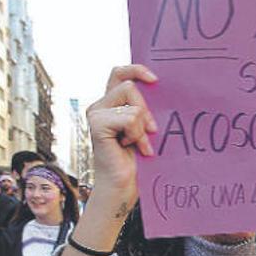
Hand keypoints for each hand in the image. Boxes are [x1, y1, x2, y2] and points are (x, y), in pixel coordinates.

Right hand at [85, 65, 158, 204]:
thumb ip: (144, 107)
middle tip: (150, 130)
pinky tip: (130, 147)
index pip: (120, 73)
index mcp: (111, 103)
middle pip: (129, 85)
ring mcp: (96, 113)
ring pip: (132, 104)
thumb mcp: (144, 127)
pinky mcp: (97, 124)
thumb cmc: (137, 158)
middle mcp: (100, 105)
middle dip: (145, 109)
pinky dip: (136, 134)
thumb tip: (159, 87)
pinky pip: (129, 118)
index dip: (136, 70)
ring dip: (141, 127)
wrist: (123, 185)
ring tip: (138, 143)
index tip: (155, 80)